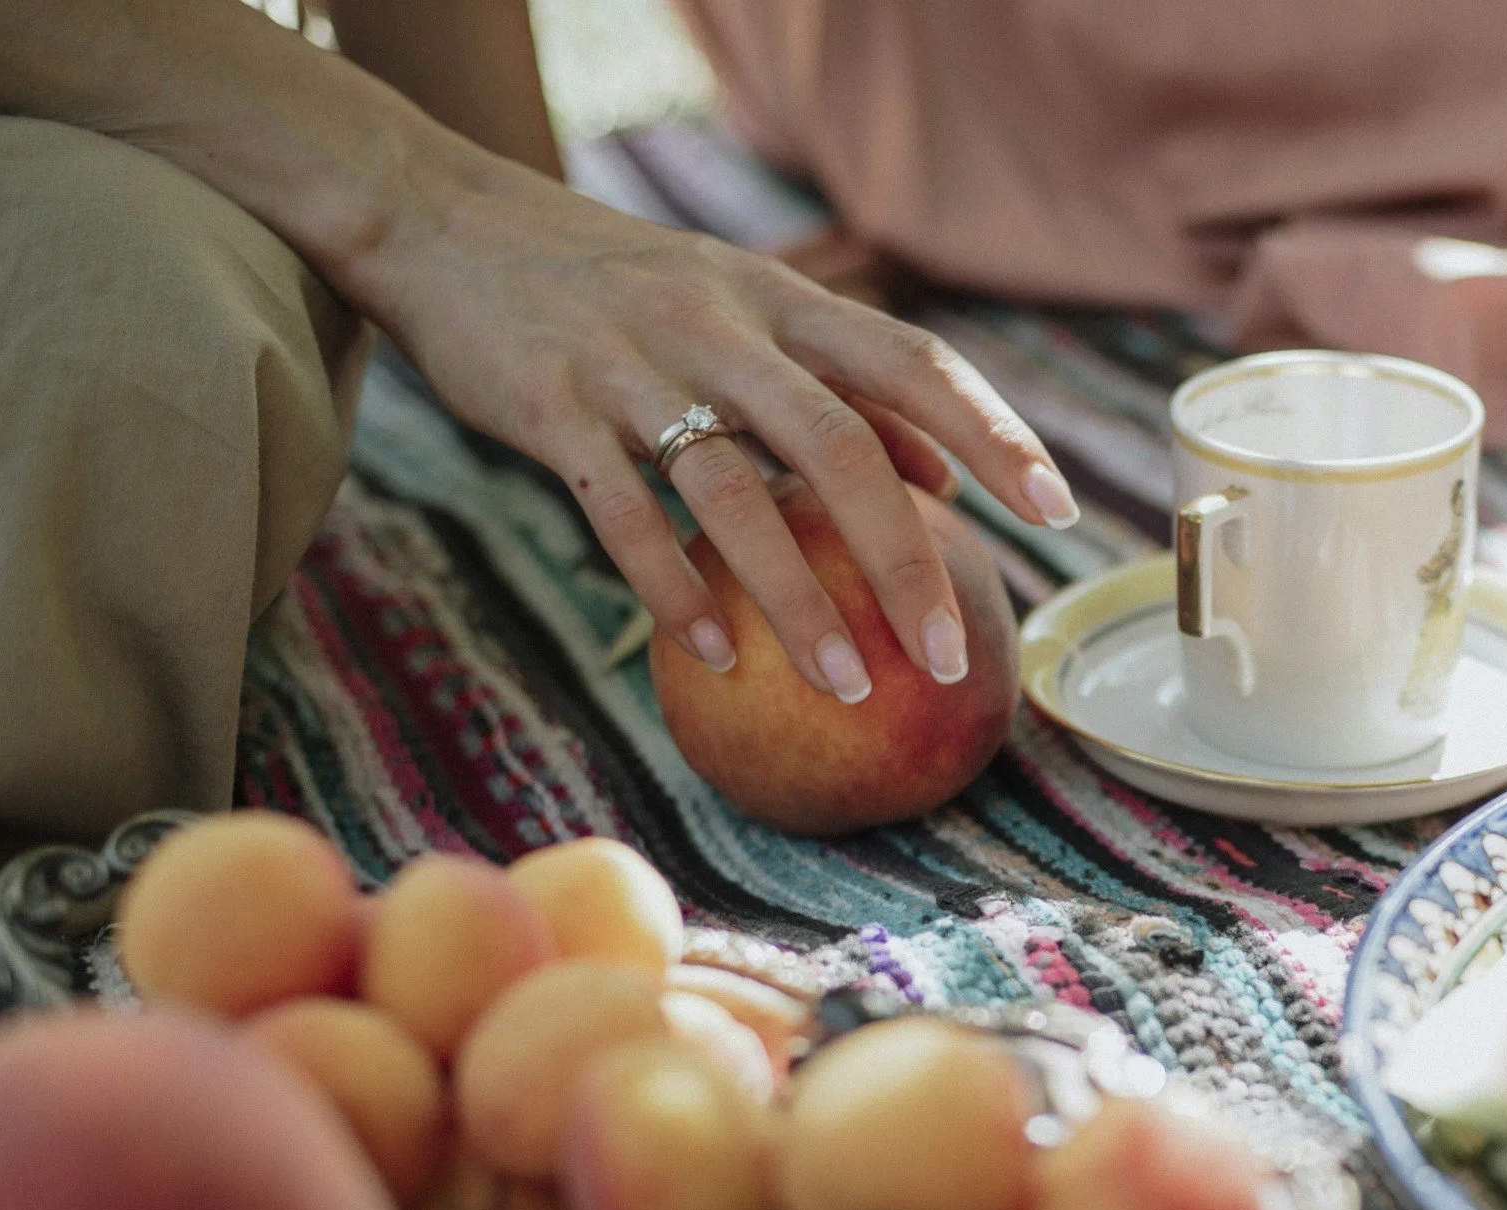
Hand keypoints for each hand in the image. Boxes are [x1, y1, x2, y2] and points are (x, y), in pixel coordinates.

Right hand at [343, 163, 1078, 701]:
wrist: (451, 227)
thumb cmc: (626, 290)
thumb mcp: (747, 311)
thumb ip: (844, 388)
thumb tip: (950, 481)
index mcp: (784, 302)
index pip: (913, 362)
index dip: (992, 433)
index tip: (1055, 511)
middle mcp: (721, 328)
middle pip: (840, 447)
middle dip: (905, 560)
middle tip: (950, 652)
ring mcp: (634, 367)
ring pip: (735, 493)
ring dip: (800, 600)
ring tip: (849, 686)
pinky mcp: (551, 408)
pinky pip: (622, 513)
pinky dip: (674, 589)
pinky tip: (715, 654)